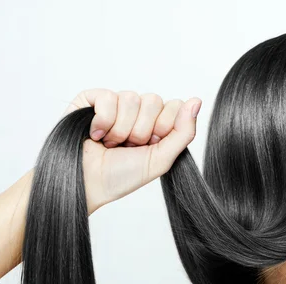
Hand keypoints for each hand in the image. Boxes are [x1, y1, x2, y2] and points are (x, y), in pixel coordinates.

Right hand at [61, 89, 201, 213]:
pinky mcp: (92, 99)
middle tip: (129, 147)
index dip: (163, 127)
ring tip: (111, 144)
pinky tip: (97, 135)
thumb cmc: (122, 176)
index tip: (150, 145)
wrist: (88, 184)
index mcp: (156, 122)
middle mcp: (137, 110)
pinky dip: (103, 121)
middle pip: (154, 100)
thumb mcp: (162, 158)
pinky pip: (108, 97)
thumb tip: (196, 100)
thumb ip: (184, 131)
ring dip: (121, 130)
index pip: (174, 105)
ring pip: (131, 98)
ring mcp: (115, 103)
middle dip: (141, 131)